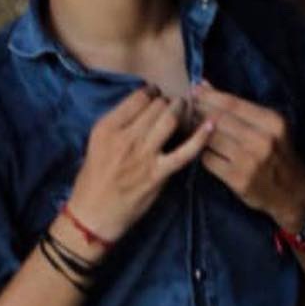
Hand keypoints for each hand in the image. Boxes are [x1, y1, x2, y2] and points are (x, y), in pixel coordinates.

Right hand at [67, 85, 213, 244]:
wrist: (95, 212)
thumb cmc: (94, 178)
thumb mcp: (97, 142)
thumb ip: (118, 125)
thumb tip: (143, 110)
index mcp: (107, 126)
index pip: (137, 98)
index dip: (151, 92)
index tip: (156, 95)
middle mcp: (125, 137)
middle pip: (156, 106)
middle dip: (168, 101)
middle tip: (174, 102)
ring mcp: (143, 155)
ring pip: (170, 120)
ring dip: (181, 110)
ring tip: (185, 108)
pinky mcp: (158, 174)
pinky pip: (184, 152)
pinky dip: (200, 138)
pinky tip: (211, 126)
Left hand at [192, 79, 304, 227]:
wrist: (293, 193)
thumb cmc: (278, 154)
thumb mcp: (270, 127)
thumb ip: (240, 107)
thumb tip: (204, 84)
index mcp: (272, 122)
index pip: (232, 103)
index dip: (209, 95)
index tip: (194, 91)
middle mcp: (262, 140)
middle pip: (218, 119)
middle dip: (199, 112)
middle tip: (188, 109)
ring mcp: (249, 161)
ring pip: (210, 139)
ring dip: (196, 132)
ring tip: (190, 127)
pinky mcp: (238, 179)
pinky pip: (208, 160)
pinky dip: (202, 153)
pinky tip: (201, 150)